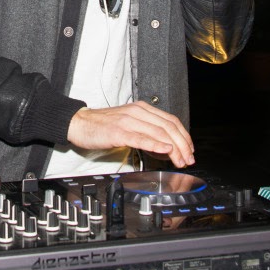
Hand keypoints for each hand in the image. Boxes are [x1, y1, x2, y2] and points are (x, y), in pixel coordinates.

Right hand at [66, 100, 195, 167]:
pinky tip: (164, 150)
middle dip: (183, 145)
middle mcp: (137, 112)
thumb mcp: (129, 125)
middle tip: (188, 159)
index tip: (190, 150)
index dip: (184, 136)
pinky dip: (155, 144)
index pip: (171, 120)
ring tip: (179, 160)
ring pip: (159, 132)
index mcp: (142, 109)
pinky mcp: (118, 132)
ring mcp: (128, 121)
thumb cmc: (103, 126)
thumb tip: (166, 147)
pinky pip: (141, 138)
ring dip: (173, 149)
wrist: (79, 123)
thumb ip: (148, 132)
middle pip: (168, 127)